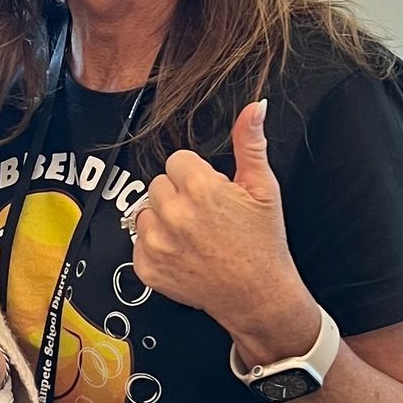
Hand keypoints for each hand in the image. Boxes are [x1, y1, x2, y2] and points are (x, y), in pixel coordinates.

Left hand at [129, 102, 320, 364]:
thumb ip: (250, 144)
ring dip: (163, 219)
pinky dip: (156, 246)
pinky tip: (183, 254)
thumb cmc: (263, 242)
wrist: (257, 297)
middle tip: (205, 217)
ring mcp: (157, 243)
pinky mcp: (146, 268)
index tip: (212, 193)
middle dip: (178, 195)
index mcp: (201, 189)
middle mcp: (174, 215)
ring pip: (145, 211)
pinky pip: (139, 241)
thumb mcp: (264, 189)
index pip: (177, 161)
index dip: (196, 176)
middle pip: (159, 184)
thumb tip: (255, 106)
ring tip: (194, 235)